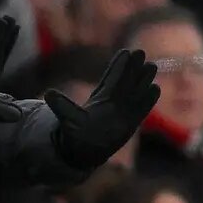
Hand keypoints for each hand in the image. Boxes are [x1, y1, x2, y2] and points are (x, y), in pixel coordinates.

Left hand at [45, 49, 159, 169]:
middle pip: (126, 81)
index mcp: (100, 97)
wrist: (86, 150)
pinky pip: (141, 109)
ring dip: (143, 80)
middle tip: (140, 51)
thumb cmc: (76, 134)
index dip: (118, 66)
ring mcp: (124, 111)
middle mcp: (114, 102)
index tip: (125, 52)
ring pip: (135, 92)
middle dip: (133, 68)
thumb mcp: (68, 118)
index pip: (112, 78)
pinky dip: (147, 100)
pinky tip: (155, 88)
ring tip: (151, 65)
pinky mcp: (131, 123)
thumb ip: (62, 106)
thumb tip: (48, 94)